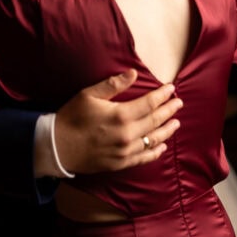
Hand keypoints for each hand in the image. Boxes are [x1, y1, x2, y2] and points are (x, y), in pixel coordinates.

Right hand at [53, 70, 182, 173]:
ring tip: (176, 122)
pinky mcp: (121, 163)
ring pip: (154, 140)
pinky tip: (163, 146)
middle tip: (179, 103)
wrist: (57, 147)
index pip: (149, 103)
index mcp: (121, 115)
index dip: (162, 96)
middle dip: (169, 111)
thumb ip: (113, 84)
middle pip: (155, 121)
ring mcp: (126, 151)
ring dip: (167, 130)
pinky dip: (156, 151)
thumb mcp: (89, 95)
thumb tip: (133, 73)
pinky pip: (144, 157)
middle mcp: (127, 134)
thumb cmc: (72, 117)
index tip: (172, 89)